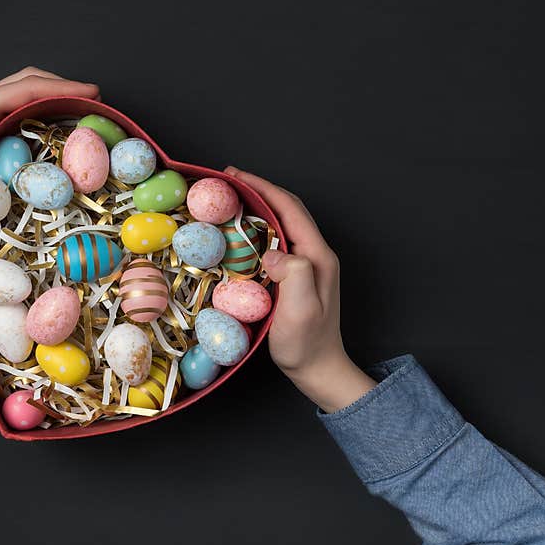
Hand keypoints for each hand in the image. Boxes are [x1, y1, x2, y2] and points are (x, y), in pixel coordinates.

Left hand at [0, 67, 99, 255]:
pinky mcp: (2, 142)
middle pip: (32, 86)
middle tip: (95, 99)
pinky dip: (54, 123)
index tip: (88, 93)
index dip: (58, 87)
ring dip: (62, 103)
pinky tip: (70, 137)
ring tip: (88, 112)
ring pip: (34, 102)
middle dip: (64, 88)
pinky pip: (33, 124)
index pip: (24, 88)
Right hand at [224, 167, 375, 412]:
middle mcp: (314, 254)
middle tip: (226, 182)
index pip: (289, 208)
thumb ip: (294, 274)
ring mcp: (306, 265)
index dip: (262, 187)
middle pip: (286, 209)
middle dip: (257, 190)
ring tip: (228, 201)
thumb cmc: (307, 344)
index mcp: (317, 256)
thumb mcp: (300, 311)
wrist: (318, 369)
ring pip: (279, 224)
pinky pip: (273, 242)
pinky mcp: (295, 276)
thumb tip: (272, 252)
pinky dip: (254, 230)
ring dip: (255, 207)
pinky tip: (237, 234)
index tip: (235, 175)